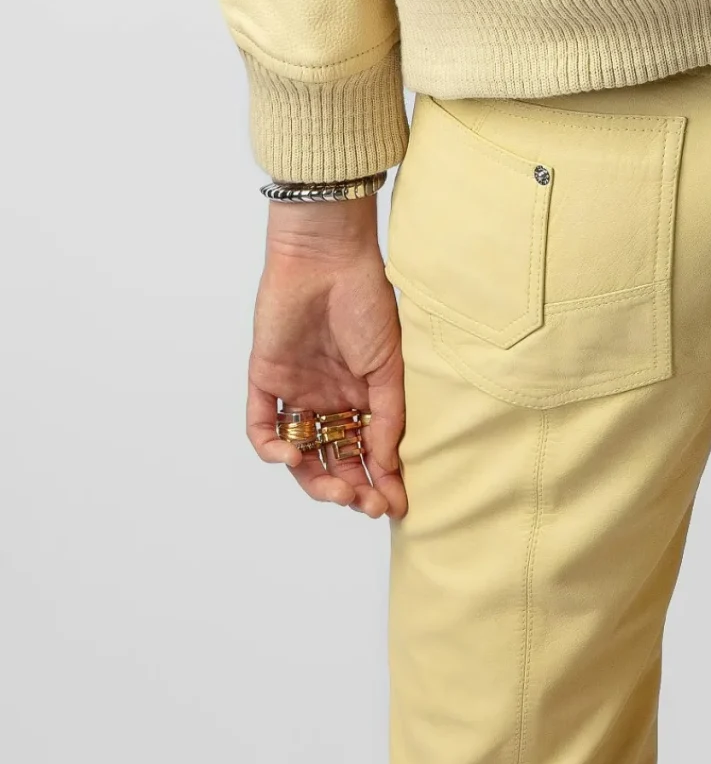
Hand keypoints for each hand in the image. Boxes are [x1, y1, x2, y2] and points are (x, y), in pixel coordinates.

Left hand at [245, 195, 406, 520]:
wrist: (328, 258)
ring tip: (336, 491)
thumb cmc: (367, 301)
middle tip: (364, 503)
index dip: (380, 481)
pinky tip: (292, 458)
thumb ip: (387, 415)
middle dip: (349, 489)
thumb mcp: (390, 364)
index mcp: (362, 396)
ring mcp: (296, 392)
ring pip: (299, 455)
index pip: (367, 452)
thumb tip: (388, 467)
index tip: (395, 505)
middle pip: (333, 461)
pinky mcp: (265, 381)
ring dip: (315, 480)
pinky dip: (272, 450)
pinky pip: (261, 426)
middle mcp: (328, 400)